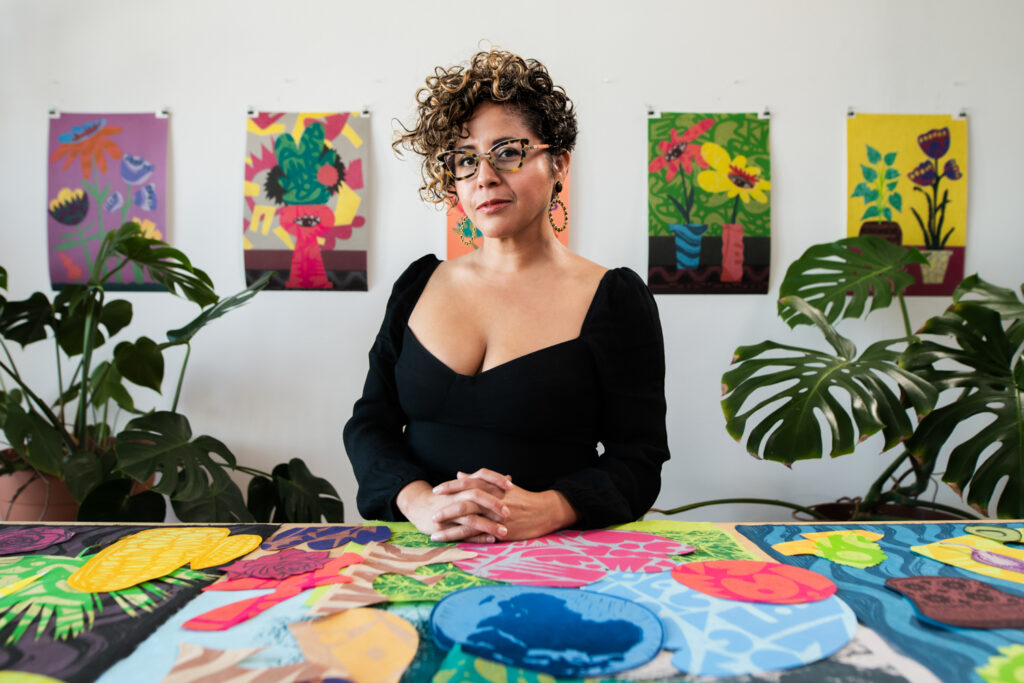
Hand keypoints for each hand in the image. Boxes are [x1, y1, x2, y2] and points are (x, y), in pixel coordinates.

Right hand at [396, 473, 511, 543]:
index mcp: (462, 485)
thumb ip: (488, 483)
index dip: (496, 479)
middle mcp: (455, 496)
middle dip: (493, 504)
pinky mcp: (444, 527)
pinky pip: (462, 533)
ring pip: (470, 518)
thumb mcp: (465, 487)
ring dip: (488, 525)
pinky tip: (490, 539)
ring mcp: (449, 512)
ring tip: (504, 531)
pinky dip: (477, 537)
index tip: (511, 486)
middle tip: (508, 512)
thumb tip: (509, 478)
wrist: (419, 506)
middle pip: (475, 496)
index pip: (481, 475)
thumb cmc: (448, 496)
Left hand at [431, 469, 578, 541]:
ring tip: (434, 533)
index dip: (451, 486)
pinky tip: (453, 544)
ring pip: (470, 521)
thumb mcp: (501, 486)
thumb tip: (460, 474)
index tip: (436, 490)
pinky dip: (465, 540)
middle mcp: (494, 500)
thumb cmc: (522, 498)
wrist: (544, 511)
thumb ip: (479, 480)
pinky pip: (479, 536)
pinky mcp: (501, 530)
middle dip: (447, 508)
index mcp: (493, 487)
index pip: (468, 484)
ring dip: (450, 528)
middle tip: (432, 513)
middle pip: (466, 501)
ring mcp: (497, 516)